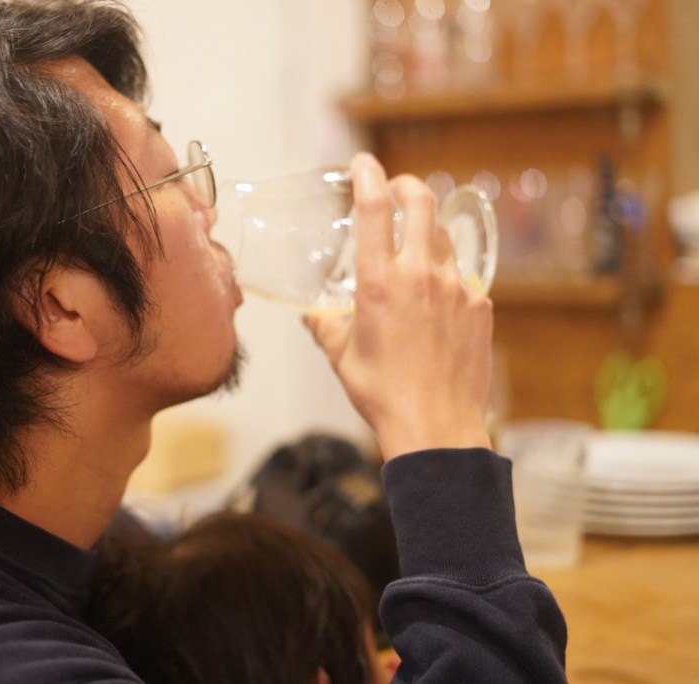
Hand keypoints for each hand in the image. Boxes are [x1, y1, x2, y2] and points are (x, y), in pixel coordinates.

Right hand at [304, 154, 492, 460]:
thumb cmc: (383, 394)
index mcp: (379, 282)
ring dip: (425, 231)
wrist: (436, 426)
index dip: (368, 175)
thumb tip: (312, 314)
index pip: (375, 207)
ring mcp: (456, 288)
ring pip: (443, 237)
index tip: (362, 163)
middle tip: (396, 190)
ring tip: (412, 249)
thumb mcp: (341, 356)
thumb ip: (324, 326)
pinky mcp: (479, 306)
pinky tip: (434, 302)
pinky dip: (444, 276)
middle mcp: (420, 275)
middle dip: (407, 186)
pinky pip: (461, 276)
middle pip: (422, 202)